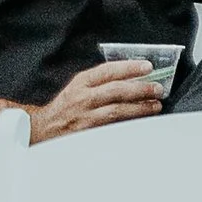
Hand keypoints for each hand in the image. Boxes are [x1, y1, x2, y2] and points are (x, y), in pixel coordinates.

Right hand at [29, 58, 165, 141]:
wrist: (44, 128)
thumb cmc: (66, 105)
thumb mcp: (78, 86)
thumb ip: (100, 80)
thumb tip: (133, 76)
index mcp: (81, 82)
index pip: (108, 71)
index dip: (130, 67)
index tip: (147, 67)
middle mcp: (83, 99)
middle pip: (116, 91)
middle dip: (140, 89)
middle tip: (158, 89)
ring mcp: (85, 118)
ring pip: (117, 111)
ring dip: (140, 108)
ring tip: (155, 105)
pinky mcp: (88, 134)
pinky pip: (113, 129)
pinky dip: (129, 125)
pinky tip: (142, 122)